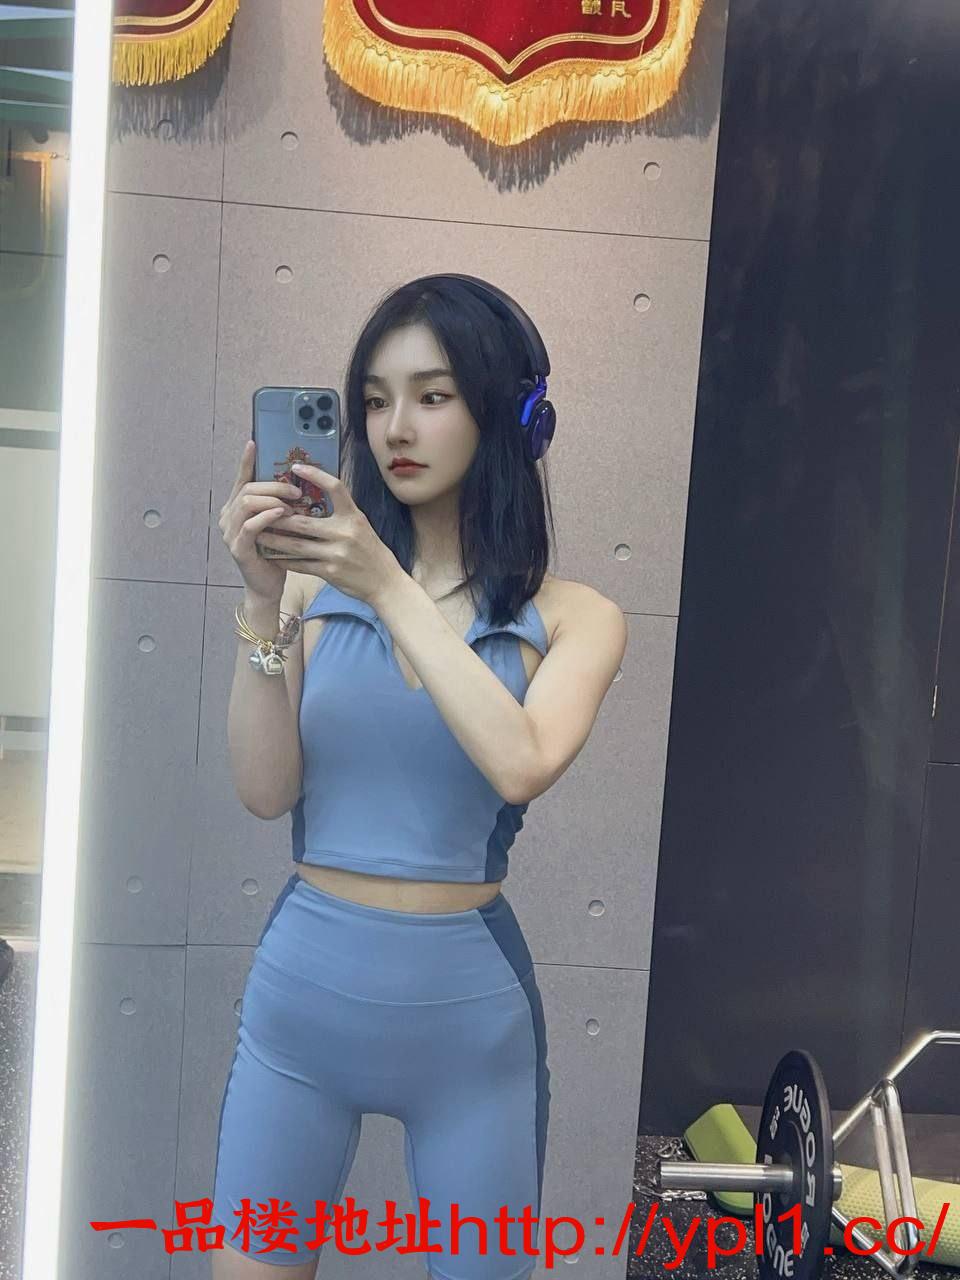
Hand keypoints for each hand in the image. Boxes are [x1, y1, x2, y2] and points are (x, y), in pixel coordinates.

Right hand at [218, 440, 304, 602]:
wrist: (267, 586)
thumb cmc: (276, 553)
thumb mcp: (278, 524)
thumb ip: (279, 504)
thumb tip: (297, 482)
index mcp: (235, 508)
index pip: (241, 480)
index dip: (246, 461)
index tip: (253, 443)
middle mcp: (228, 517)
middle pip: (247, 489)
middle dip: (273, 485)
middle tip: (296, 490)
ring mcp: (230, 533)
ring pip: (247, 504)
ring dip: (272, 500)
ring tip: (292, 503)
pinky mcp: (238, 548)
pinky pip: (250, 526)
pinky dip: (267, 517)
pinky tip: (282, 513)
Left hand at [254, 463, 403, 606]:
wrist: (385, 583)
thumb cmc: (371, 552)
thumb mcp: (361, 526)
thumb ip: (341, 514)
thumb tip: (315, 498)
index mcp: (354, 516)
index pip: (335, 488)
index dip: (315, 475)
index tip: (296, 467)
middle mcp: (345, 532)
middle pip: (303, 522)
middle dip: (278, 518)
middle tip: (260, 511)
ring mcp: (336, 554)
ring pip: (296, 545)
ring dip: (274, 540)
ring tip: (258, 534)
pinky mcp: (330, 572)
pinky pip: (301, 565)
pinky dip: (285, 560)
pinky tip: (272, 556)